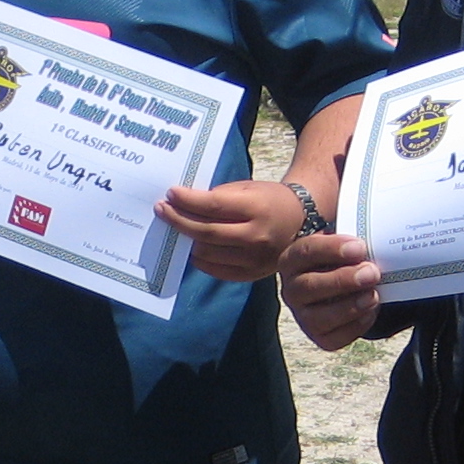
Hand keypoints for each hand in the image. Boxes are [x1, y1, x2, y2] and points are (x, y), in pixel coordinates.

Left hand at [157, 178, 304, 282]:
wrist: (301, 222)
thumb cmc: (270, 200)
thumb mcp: (249, 188)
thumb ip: (219, 196)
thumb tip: (185, 204)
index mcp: (257, 209)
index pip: (213, 205)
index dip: (188, 200)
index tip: (171, 193)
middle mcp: (256, 236)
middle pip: (206, 231)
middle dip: (179, 220)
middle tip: (162, 210)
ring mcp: (254, 259)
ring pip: (208, 253)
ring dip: (187, 240)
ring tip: (175, 228)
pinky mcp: (251, 274)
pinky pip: (217, 270)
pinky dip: (200, 260)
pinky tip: (191, 247)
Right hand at [280, 231, 382, 351]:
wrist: (342, 281)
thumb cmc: (343, 257)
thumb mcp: (341, 240)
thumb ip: (350, 232)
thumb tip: (373, 222)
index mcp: (293, 259)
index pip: (306, 252)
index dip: (332, 249)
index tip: (360, 247)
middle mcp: (292, 289)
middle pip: (310, 287)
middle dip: (343, 280)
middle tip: (372, 272)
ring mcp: (303, 315)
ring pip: (318, 317)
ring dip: (349, 307)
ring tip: (373, 295)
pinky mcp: (319, 336)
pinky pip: (334, 338)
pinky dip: (355, 327)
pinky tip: (370, 311)